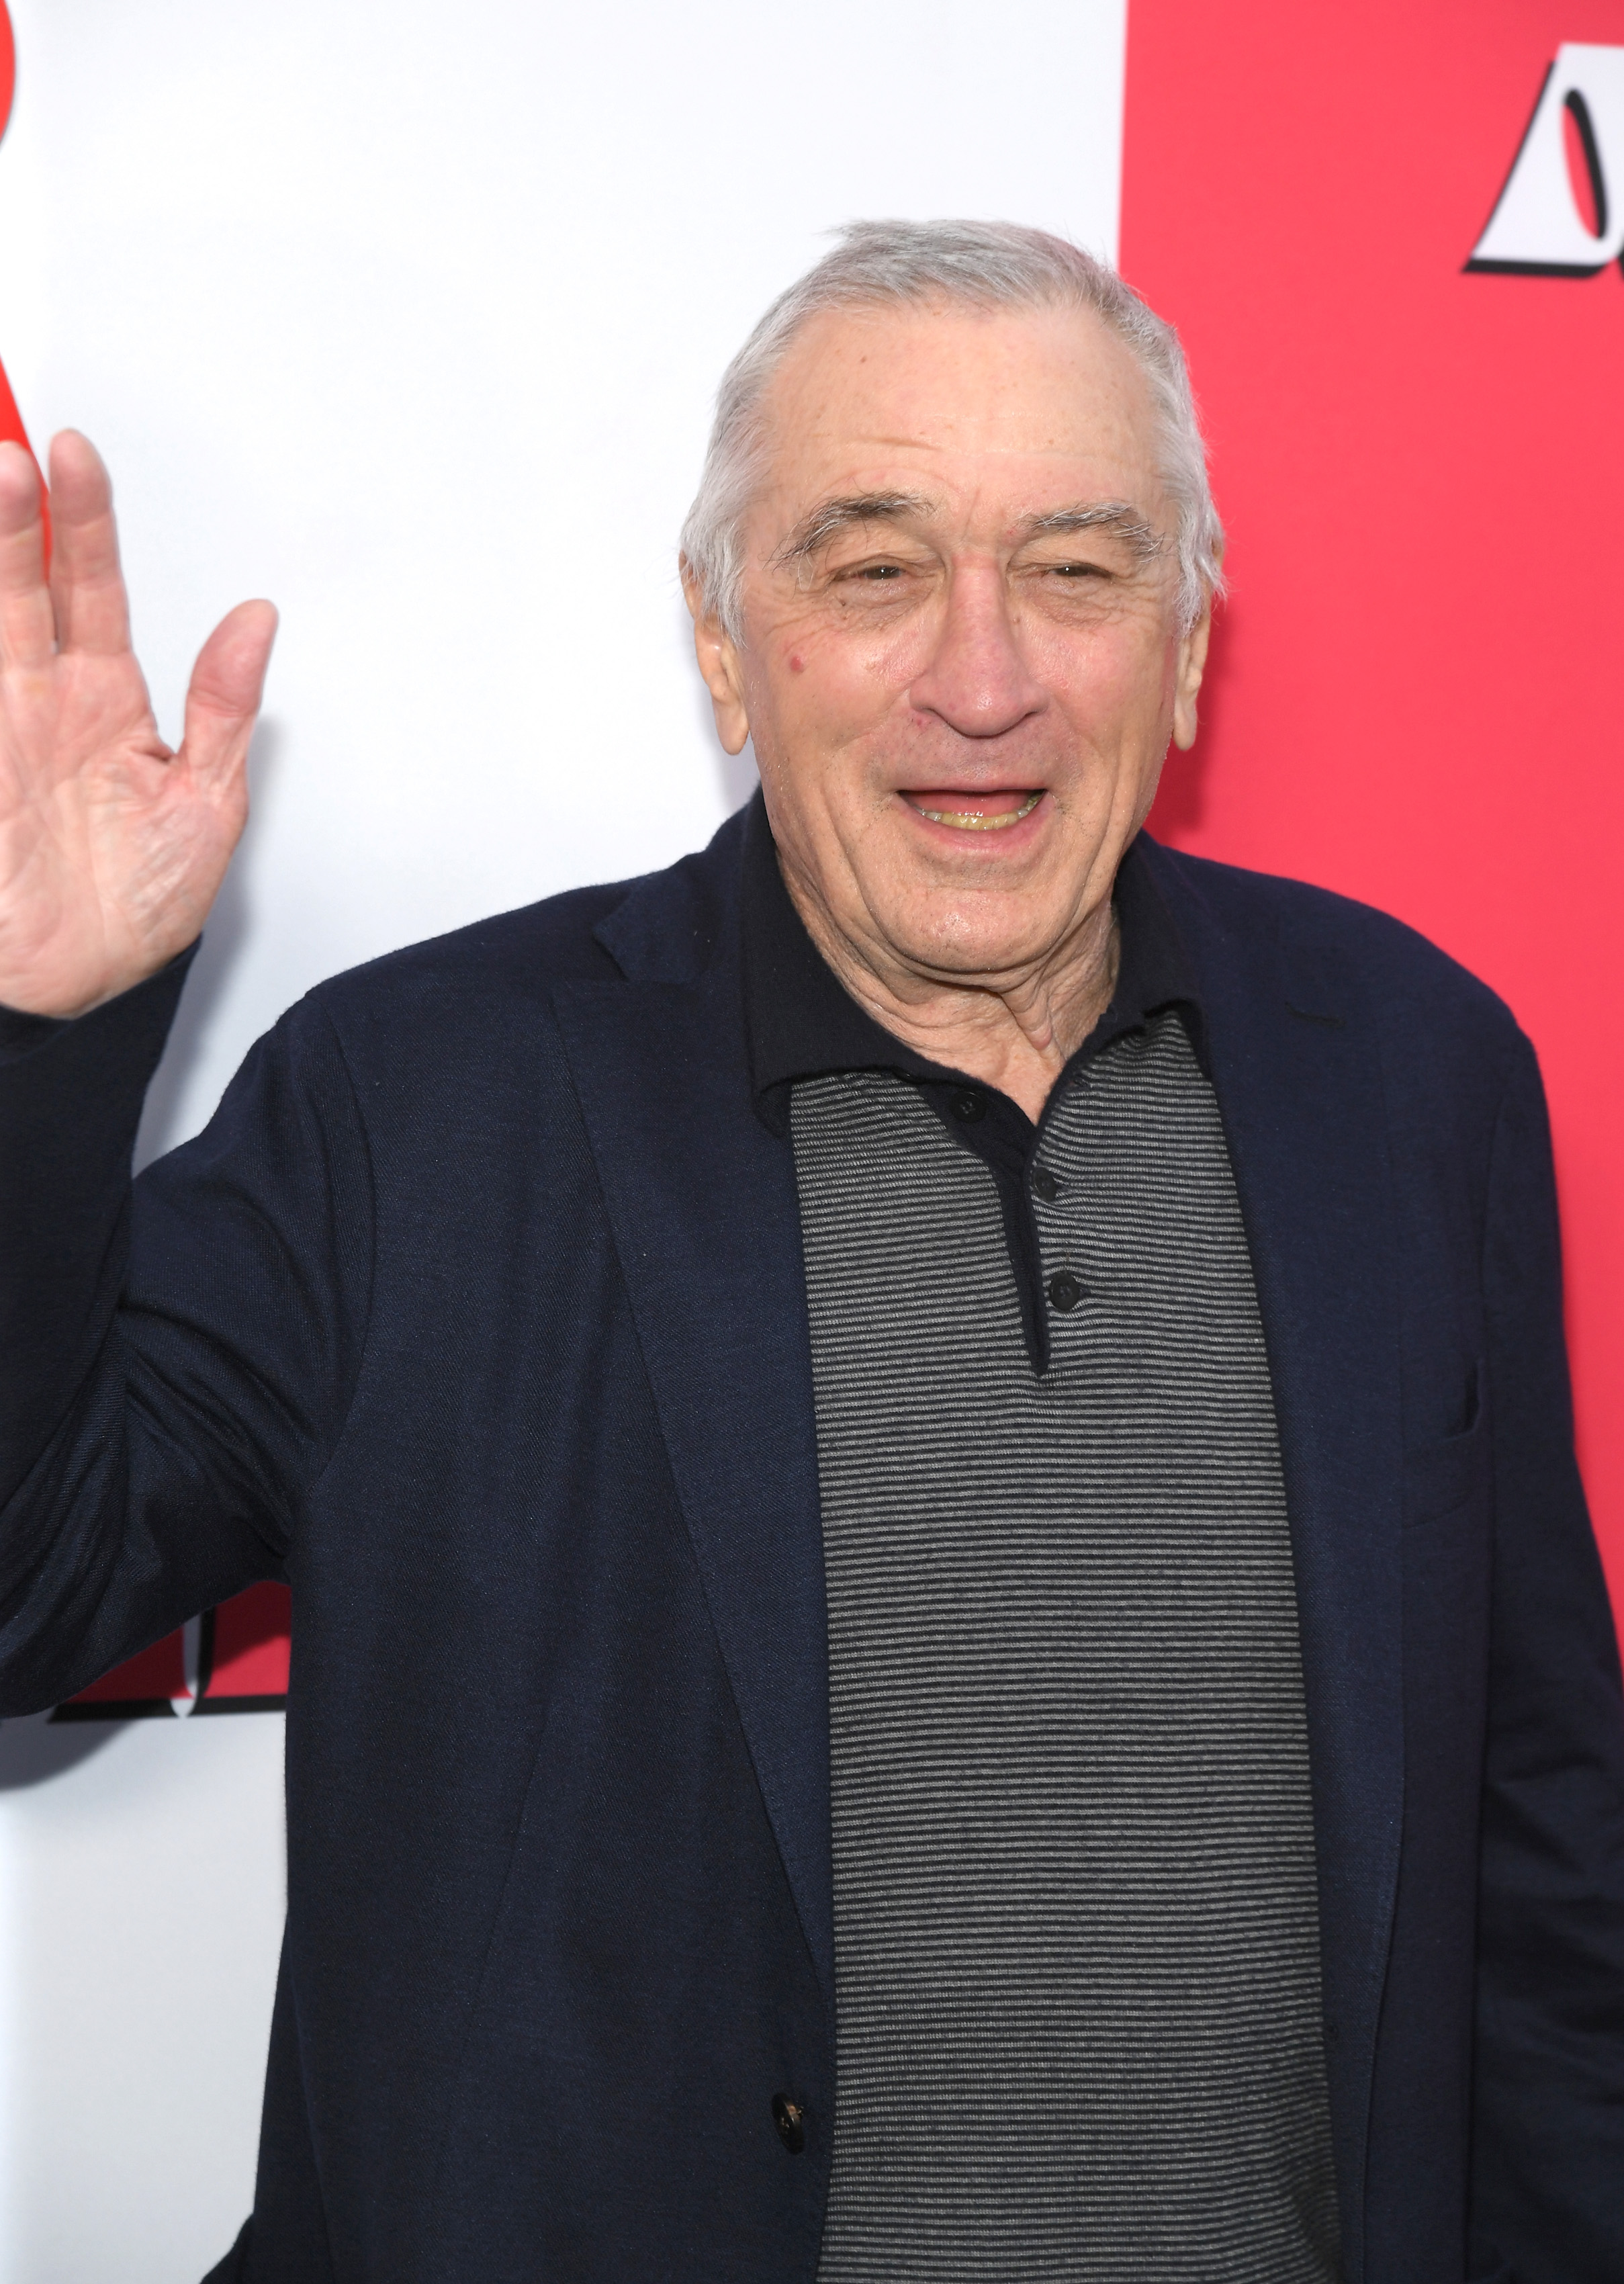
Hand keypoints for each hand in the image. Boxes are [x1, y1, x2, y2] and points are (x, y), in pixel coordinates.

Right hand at [0, 431, 276, 1016]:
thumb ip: (224, 707)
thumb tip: (256, 622)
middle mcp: (40, 702)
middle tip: (11, 449)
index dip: (82, 519)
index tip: (75, 456)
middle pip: (19, 585)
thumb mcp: (207, 804)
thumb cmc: (137, 910)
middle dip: (13, 514)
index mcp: (106, 702)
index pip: (89, 586)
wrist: (76, 990)